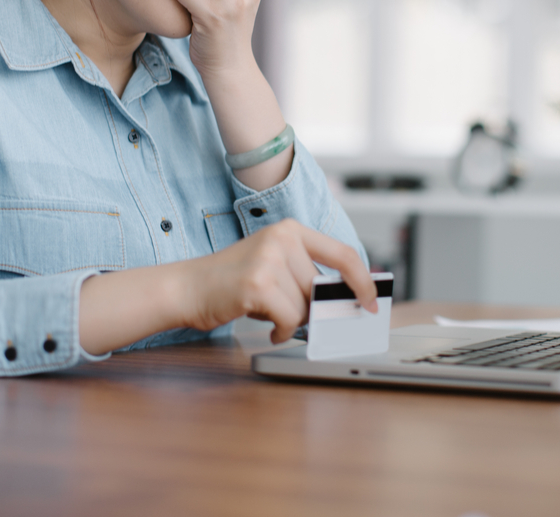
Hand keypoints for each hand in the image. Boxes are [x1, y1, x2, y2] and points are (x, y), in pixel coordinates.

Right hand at [180, 219, 377, 343]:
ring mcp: (269, 259)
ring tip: (267, 312)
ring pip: (306, 307)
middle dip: (311, 311)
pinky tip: (267, 326)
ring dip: (291, 321)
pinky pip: (290, 320)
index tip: (371, 301)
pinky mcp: (258, 284)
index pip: (343, 254)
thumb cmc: (232, 279)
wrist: (188, 287)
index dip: (363, 281)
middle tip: (291, 315)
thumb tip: (347, 299)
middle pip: (322, 289)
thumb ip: (306, 272)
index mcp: (291, 229)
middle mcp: (282, 238)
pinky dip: (282, 331)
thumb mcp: (273, 262)